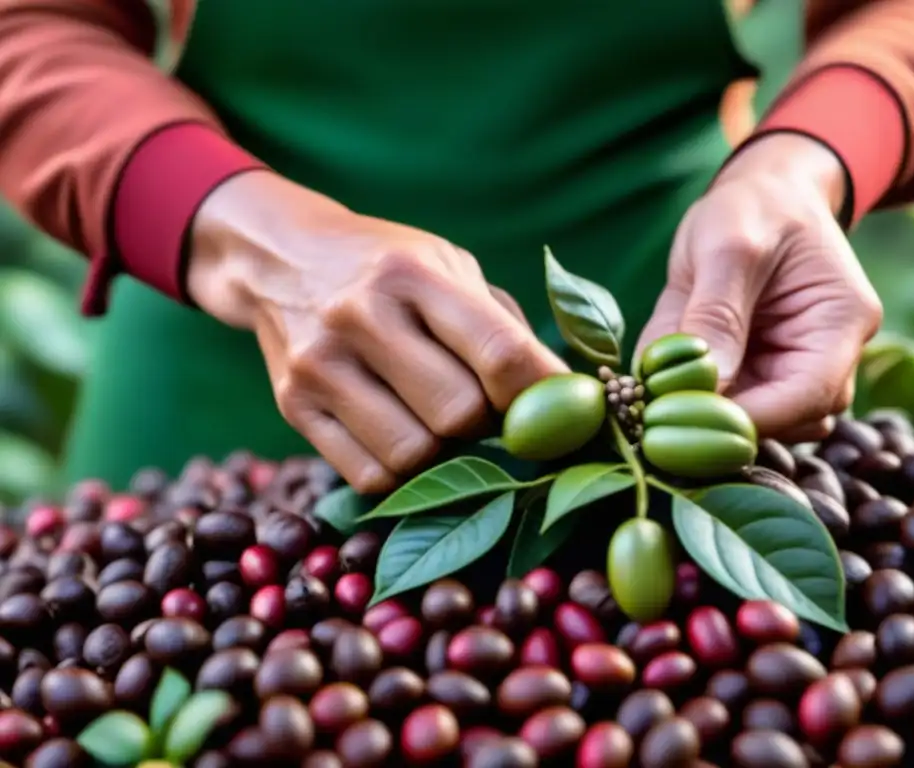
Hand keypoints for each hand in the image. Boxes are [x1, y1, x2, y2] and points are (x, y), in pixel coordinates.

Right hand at [188, 171, 567, 492]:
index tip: (565, 413)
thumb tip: (562, 397)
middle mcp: (359, 316)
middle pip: (459, 414)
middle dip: (487, 423)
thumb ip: (502, 326)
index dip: (542, 394)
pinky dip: (401, 472)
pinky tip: (402, 434)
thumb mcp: (446, 266)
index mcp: (411, 274)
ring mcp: (320, 365)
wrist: (278, 259)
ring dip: (443, 452)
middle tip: (484, 407)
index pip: (499, 352)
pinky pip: (370, 476)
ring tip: (437, 418)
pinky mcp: (293, 406)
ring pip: (414, 455)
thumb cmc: (384, 268)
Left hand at [636, 134, 882, 442]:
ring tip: (658, 384)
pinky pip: (731, 405)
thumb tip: (704, 386)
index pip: (807, 396)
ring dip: (706, 412)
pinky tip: (664, 378)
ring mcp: (796, 370)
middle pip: (787, 421)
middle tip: (657, 406)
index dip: (746, 418)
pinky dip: (695, 398)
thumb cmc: (753, 209)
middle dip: (722, 420)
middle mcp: (830, 357)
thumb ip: (716, 315)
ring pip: (758, 422)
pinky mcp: (763, 375)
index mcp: (840, 322)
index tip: (682, 418)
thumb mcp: (728, 247)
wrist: (759, 197)